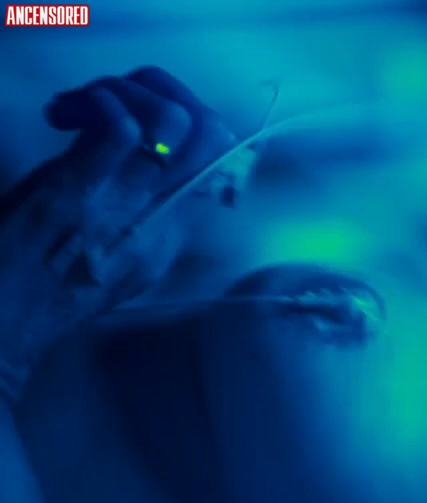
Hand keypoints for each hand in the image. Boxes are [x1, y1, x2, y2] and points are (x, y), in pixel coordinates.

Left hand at [0, 66, 236, 401]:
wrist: (10, 308)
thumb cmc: (63, 290)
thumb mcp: (137, 265)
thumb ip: (169, 224)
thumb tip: (196, 185)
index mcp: (176, 228)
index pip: (226, 163)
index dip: (211, 126)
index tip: (172, 114)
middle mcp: (162, 209)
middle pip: (210, 134)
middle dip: (174, 94)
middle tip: (132, 95)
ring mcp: (123, 194)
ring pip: (170, 119)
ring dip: (129, 91)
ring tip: (90, 101)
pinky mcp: (81, 183)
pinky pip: (119, 125)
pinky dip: (100, 102)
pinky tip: (65, 113)